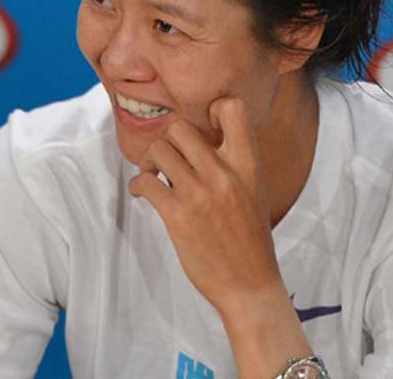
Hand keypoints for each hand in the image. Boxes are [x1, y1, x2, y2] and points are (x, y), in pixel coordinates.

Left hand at [128, 97, 283, 315]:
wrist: (250, 284)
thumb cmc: (250, 238)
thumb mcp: (253, 190)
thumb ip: (234, 163)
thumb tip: (200, 141)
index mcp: (248, 163)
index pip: (232, 108)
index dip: (211, 110)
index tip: (202, 130)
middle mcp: (224, 173)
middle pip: (180, 127)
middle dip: (167, 140)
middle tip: (166, 159)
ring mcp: (200, 193)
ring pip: (158, 150)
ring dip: (148, 162)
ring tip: (153, 177)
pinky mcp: (178, 215)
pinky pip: (146, 182)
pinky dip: (139, 185)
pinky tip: (145, 195)